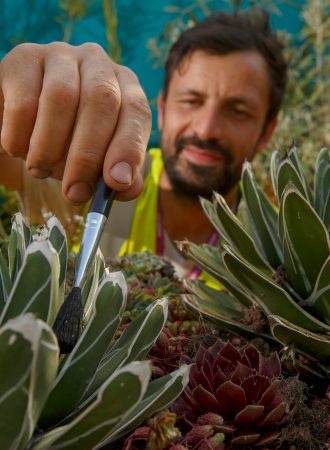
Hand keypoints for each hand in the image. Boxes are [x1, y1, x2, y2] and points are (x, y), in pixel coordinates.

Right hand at [0, 42, 150, 203]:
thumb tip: (128, 188)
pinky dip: (19, 137)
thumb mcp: (95, 162)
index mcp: (124, 86)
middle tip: (75, 192)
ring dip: (49, 148)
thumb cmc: (68, 144)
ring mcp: (59, 55)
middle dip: (87, 155)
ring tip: (40, 170)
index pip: (136, 111)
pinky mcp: (22, 59)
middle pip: (101, 100)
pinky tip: (18, 149)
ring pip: (61, 97)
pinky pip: (23, 102)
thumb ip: (115, 176)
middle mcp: (97, 63)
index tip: (116, 182)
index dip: (128, 147)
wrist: (22, 126)